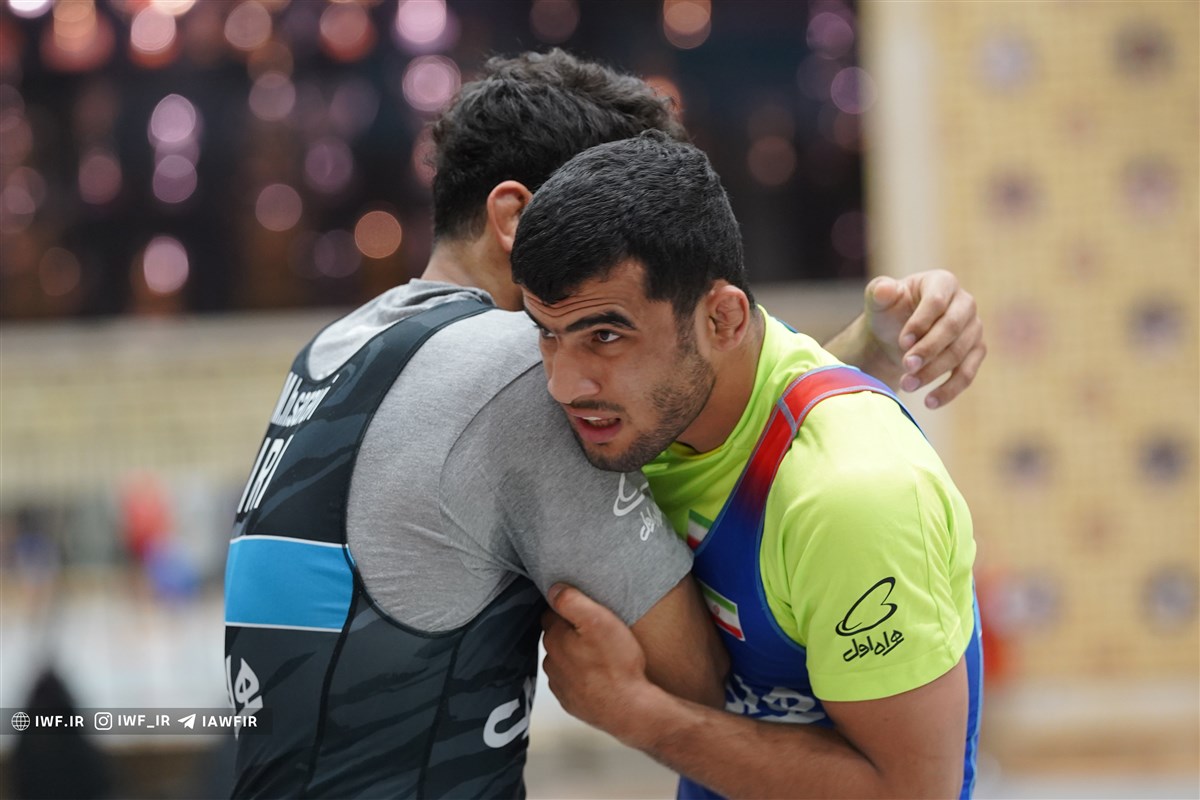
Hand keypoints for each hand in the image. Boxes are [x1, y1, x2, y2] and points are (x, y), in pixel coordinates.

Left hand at [541, 583, 655, 740]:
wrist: (630, 710)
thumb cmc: (617, 665)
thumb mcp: (599, 621)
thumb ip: (572, 601)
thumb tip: (553, 588)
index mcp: (555, 638)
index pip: (551, 613)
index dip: (568, 608)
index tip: (585, 610)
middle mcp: (552, 662)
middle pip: (556, 637)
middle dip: (571, 632)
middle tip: (596, 631)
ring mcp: (560, 684)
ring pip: (563, 660)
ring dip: (576, 655)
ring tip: (601, 654)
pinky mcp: (571, 701)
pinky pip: (572, 681)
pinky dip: (581, 676)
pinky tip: (599, 674)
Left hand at [865, 270, 985, 408]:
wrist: (894, 336)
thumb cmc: (889, 313)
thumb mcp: (879, 301)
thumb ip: (879, 292)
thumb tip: (884, 289)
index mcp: (943, 282)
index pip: (937, 301)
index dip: (921, 322)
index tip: (902, 342)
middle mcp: (965, 303)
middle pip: (953, 327)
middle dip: (929, 349)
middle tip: (905, 366)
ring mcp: (974, 328)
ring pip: (960, 353)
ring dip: (934, 372)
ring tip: (907, 385)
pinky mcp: (976, 352)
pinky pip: (968, 374)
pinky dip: (949, 390)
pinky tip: (928, 402)